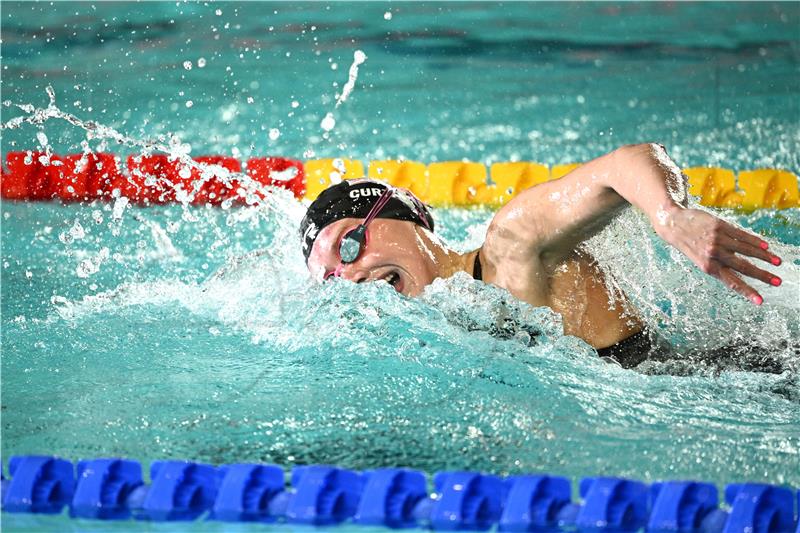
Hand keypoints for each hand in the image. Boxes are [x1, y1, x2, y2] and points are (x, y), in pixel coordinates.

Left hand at [654, 206, 781, 304]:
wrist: (673, 224)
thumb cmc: (690, 245)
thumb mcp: (701, 259)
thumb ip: (719, 265)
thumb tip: (743, 272)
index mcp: (708, 267)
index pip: (732, 282)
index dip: (747, 292)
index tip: (760, 301)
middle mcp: (713, 254)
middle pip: (743, 268)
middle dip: (762, 276)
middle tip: (778, 282)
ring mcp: (717, 240)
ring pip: (746, 250)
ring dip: (764, 258)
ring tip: (777, 263)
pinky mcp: (720, 226)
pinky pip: (742, 235)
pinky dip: (755, 242)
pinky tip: (766, 247)